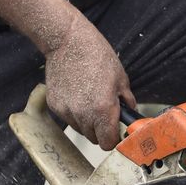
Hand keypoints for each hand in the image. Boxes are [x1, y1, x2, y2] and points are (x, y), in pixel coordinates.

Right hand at [43, 14, 135, 150]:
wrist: (67, 41)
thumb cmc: (96, 55)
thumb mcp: (121, 78)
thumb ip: (127, 101)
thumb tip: (130, 115)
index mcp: (103, 110)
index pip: (108, 143)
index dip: (114, 139)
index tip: (116, 132)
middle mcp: (83, 115)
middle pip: (94, 139)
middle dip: (101, 131)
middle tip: (105, 114)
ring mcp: (66, 111)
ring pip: (80, 129)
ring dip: (87, 122)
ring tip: (90, 100)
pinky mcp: (54, 105)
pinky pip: (68, 118)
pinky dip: (74, 112)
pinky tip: (77, 94)